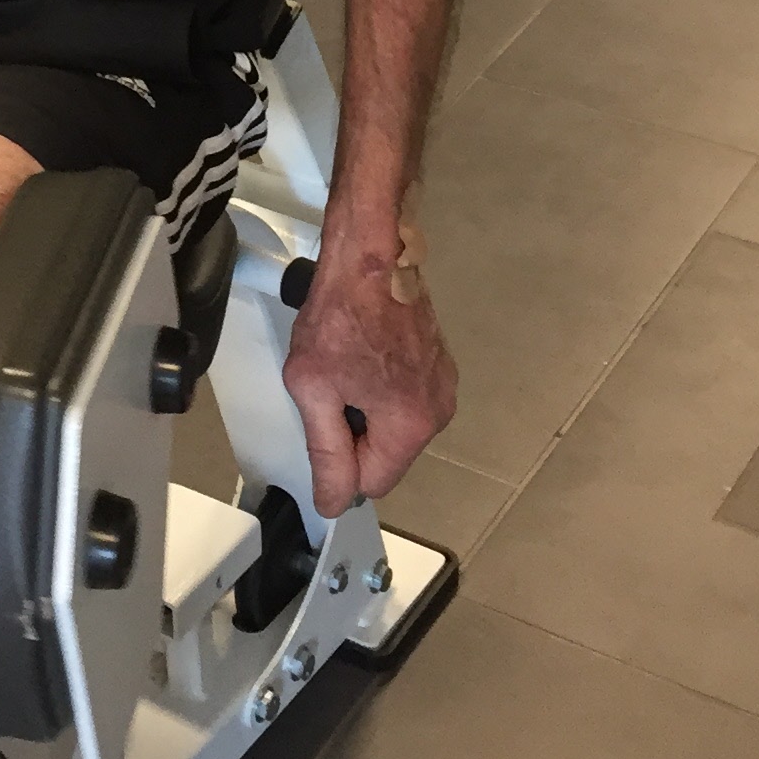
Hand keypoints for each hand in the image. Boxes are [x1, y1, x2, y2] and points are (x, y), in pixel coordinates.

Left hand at [281, 232, 457, 517]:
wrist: (370, 255)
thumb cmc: (339, 317)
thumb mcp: (314, 388)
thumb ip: (326, 453)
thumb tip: (334, 503)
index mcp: (411, 426)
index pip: (373, 482)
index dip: (340, 464)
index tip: (321, 422)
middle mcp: (439, 413)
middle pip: (388, 456)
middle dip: (354, 434)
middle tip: (329, 389)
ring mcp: (444, 385)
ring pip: (396, 427)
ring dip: (367, 411)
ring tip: (345, 367)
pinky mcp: (440, 363)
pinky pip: (406, 399)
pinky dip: (382, 390)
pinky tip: (364, 355)